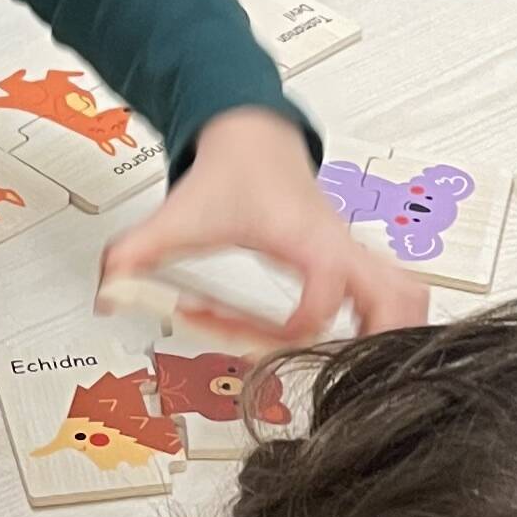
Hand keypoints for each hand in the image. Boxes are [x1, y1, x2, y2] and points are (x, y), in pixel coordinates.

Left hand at [99, 108, 427, 346]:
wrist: (255, 136)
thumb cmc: (230, 173)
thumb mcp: (178, 216)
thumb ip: (136, 254)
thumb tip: (108, 291)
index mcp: (302, 236)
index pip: (327, 288)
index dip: (302, 325)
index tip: (268, 341)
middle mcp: (337, 244)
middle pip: (396, 296)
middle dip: (380, 343)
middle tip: (350, 380)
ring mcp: (352, 251)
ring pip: (408, 294)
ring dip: (394, 333)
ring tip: (361, 371)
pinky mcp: (354, 257)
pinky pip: (394, 291)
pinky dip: (390, 320)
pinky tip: (360, 347)